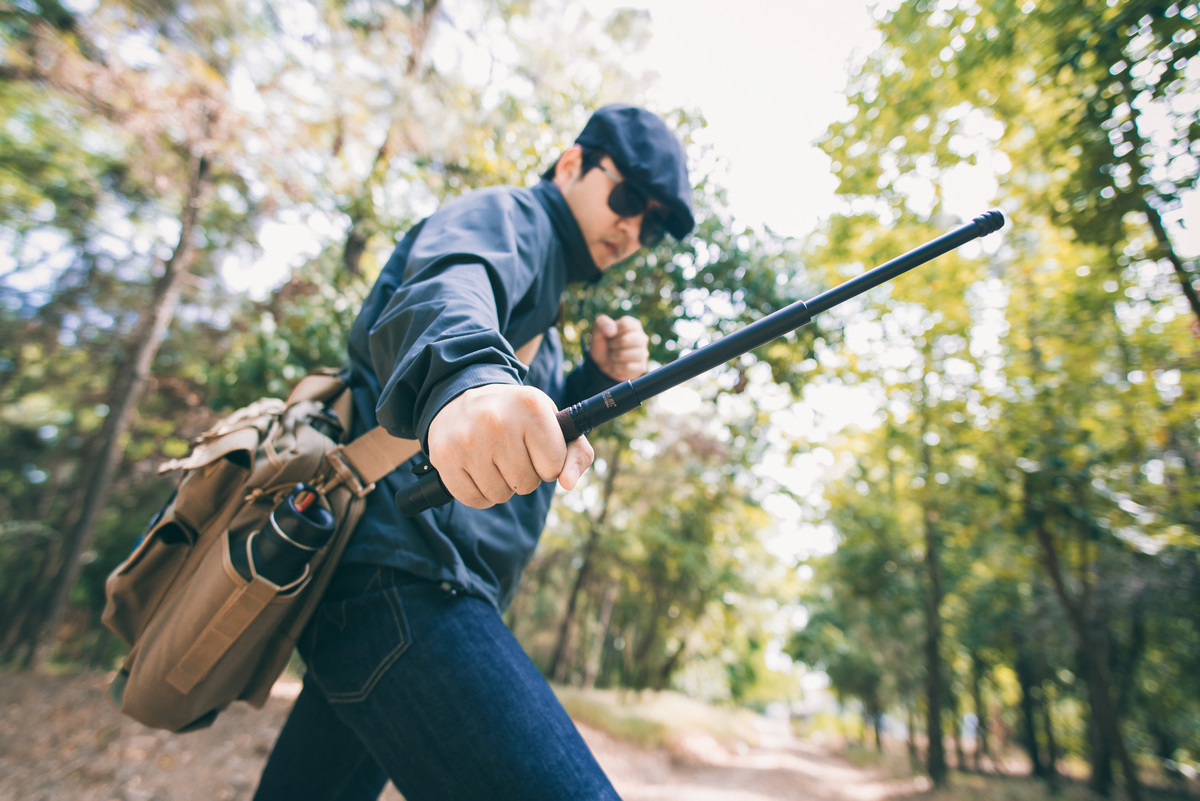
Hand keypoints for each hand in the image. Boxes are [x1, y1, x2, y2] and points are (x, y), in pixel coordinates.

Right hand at [427, 384, 594, 508]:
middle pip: (527, 484)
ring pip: (501, 495)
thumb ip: (576, 453)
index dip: (548, 463)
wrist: (460, 396)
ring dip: (501, 484)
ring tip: (492, 457)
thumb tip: (567, 483)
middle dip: (524, 474)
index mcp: (530, 406)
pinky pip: (475, 500)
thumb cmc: (516, 416)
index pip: (554, 467)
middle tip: (511, 450)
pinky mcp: (445, 457)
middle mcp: (497, 420)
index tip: (536, 446)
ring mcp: (468, 439)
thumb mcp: (551, 423)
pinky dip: (480, 493)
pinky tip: (476, 468)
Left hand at [589, 314, 648, 381]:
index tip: (609, 335)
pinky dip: (616, 367)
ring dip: (612, 356)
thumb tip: (611, 331)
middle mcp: (642, 338)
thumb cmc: (603, 344)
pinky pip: (626, 367)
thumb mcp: (598, 330)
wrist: (603, 363)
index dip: (612, 331)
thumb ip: (602, 323)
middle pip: (624, 340)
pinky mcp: (641, 367)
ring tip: (613, 355)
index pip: (625, 324)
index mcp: (634, 325)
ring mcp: (643, 353)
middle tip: (611, 347)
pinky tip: (617, 364)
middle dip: (611, 345)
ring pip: (623, 355)